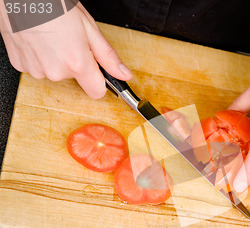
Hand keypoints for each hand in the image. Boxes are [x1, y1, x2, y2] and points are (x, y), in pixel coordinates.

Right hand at [0, 2, 131, 97]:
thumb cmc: (53, 5)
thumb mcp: (89, 28)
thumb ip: (108, 56)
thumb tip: (124, 74)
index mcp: (77, 63)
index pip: (97, 92)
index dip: (99, 81)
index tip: (98, 72)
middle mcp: (56, 71)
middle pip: (75, 78)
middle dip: (76, 63)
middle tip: (70, 40)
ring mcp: (37, 70)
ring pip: (56, 73)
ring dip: (56, 59)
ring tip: (51, 37)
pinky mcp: (20, 66)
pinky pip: (38, 67)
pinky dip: (39, 57)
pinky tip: (38, 40)